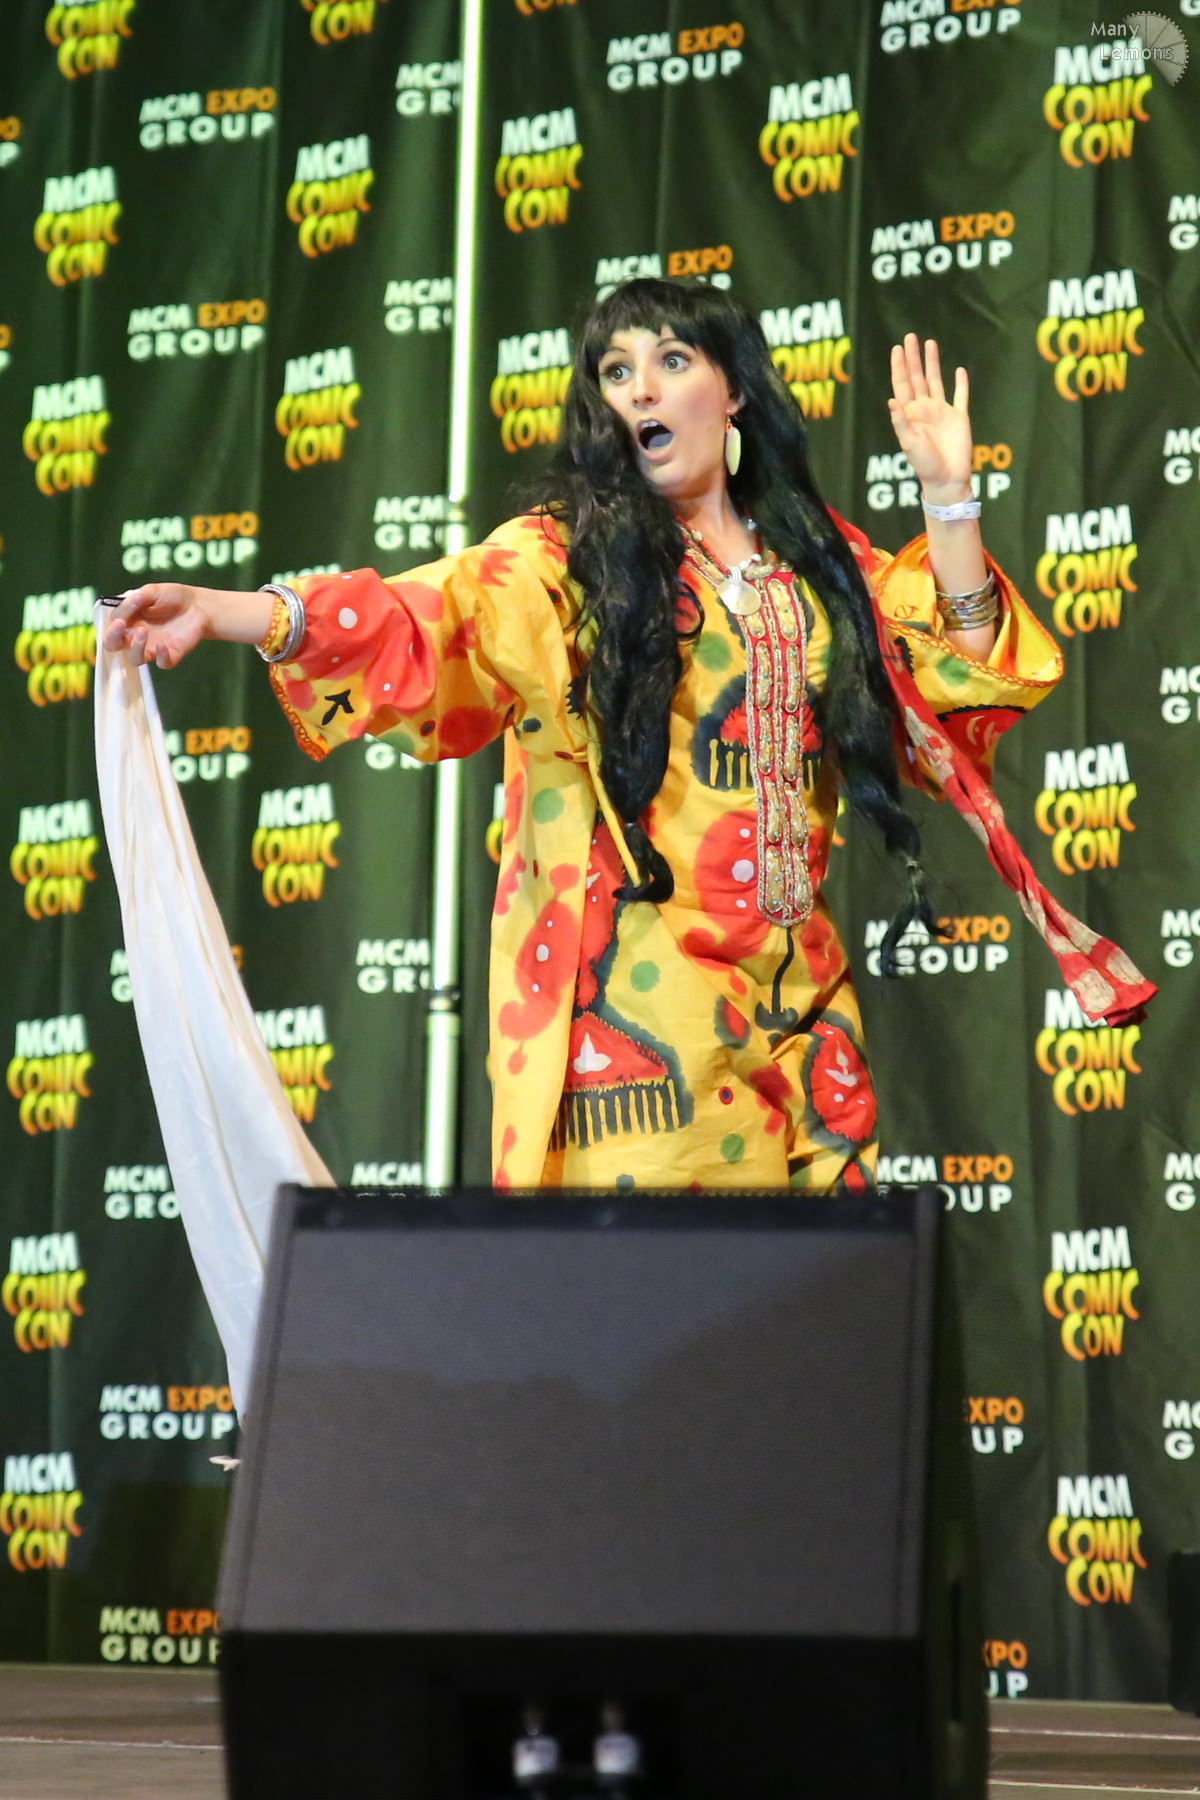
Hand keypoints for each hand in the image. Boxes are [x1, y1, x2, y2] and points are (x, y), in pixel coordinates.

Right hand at [101, 583, 272, 665]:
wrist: (199, 606)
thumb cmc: (173, 597)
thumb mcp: (153, 591)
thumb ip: (138, 597)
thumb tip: (128, 602)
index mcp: (128, 620)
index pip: (111, 624)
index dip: (114, 620)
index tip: (125, 611)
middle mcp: (136, 636)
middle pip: (113, 645)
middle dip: (112, 637)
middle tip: (120, 626)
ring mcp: (152, 647)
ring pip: (134, 659)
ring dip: (135, 648)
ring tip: (143, 632)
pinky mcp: (169, 655)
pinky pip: (161, 664)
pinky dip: (160, 657)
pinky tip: (163, 646)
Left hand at [887, 334, 974, 502]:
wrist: (947, 479)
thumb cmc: (925, 465)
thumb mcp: (909, 444)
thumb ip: (901, 422)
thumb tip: (891, 401)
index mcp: (911, 414)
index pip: (902, 385)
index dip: (899, 366)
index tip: (897, 348)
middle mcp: (925, 409)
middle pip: (917, 377)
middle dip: (913, 358)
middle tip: (910, 336)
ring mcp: (942, 412)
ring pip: (936, 381)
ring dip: (932, 363)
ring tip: (930, 343)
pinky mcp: (960, 418)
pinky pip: (961, 396)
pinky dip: (961, 383)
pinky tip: (959, 370)